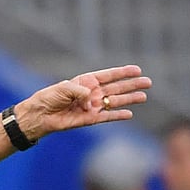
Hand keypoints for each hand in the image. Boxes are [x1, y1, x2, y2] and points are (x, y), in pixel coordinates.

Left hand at [16, 65, 150, 139]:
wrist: (41, 114)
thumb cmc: (50, 97)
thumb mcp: (65, 88)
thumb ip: (82, 92)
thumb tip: (94, 104)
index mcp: (87, 81)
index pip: (109, 75)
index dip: (123, 72)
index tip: (137, 69)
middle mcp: (92, 93)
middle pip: (117, 88)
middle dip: (132, 85)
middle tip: (148, 82)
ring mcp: (92, 106)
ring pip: (115, 102)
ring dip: (129, 99)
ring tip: (143, 96)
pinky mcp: (90, 119)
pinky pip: (107, 117)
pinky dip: (117, 115)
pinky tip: (129, 114)